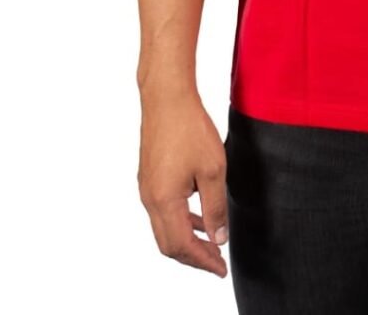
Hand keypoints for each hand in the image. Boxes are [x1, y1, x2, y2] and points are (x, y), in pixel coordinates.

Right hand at [137, 91, 229, 276]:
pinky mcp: (149, 176)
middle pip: (168, 244)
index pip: (181, 246)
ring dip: (187, 239)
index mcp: (164, 201)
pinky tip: (199, 215)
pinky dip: (181, 221)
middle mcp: (149, 198)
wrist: (167, 98)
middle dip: (193, 256)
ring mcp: (146, 187)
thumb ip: (215, 207)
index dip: (202, 261)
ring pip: (164, 228)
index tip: (221, 269)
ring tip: (212, 242)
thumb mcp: (213, 170)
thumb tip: (218, 238)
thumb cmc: (190, 129)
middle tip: (217, 262)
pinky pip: (162, 210)